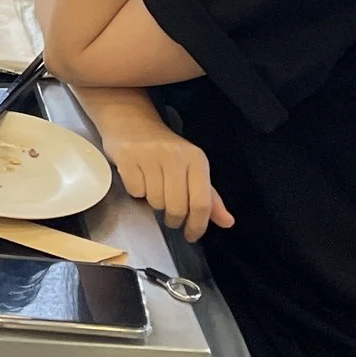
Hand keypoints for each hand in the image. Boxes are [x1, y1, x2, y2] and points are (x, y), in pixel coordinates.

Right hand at [105, 126, 233, 243]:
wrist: (132, 121)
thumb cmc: (166, 150)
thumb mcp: (193, 169)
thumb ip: (210, 197)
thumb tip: (228, 222)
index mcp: (196, 159)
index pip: (202, 203)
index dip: (197, 225)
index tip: (191, 235)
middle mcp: (175, 155)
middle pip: (177, 207)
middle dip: (173, 219)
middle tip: (170, 217)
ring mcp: (150, 155)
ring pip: (155, 201)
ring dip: (154, 203)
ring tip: (153, 188)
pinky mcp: (127, 157)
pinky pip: (135, 191)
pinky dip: (137, 192)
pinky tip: (139, 178)